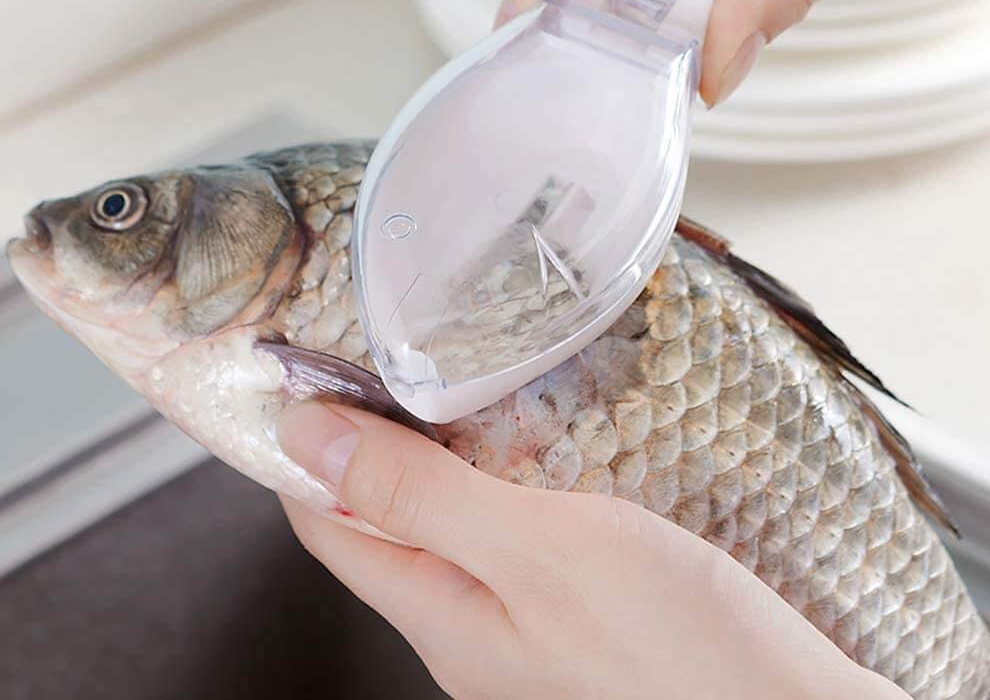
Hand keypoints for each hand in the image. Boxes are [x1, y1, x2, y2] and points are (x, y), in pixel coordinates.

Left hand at [278, 402, 906, 699]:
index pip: (328, 525)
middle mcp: (470, 627)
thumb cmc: (675, 647)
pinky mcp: (577, 609)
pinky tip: (531, 441)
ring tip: (450, 383)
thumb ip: (419, 495)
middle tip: (377, 359)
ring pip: (446, 524)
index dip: (300, 452)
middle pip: (383, 524)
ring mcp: (524, 622)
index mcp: (440, 616)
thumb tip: (305, 439)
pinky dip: (497, 476)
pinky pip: (506, 534)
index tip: (296, 376)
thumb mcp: (532, 550)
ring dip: (436, 454)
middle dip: (367, 443)